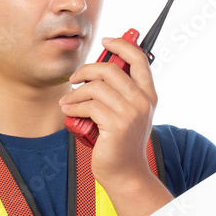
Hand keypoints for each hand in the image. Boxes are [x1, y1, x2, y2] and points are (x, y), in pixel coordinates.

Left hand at [59, 36, 158, 190]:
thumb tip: (100, 69)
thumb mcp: (128, 114)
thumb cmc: (122, 144)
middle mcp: (142, 101)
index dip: (121, 44)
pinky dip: (74, 106)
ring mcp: (131, 113)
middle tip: (74, 78)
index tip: (106, 41)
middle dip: (86, 70)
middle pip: (110, 69)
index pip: (139, 58)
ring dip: (75, 92)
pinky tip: (69, 111)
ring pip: (96, 87)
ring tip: (67, 101)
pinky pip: (89, 105)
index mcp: (148, 95)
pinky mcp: (116, 125)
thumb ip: (121, 92)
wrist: (126, 174)